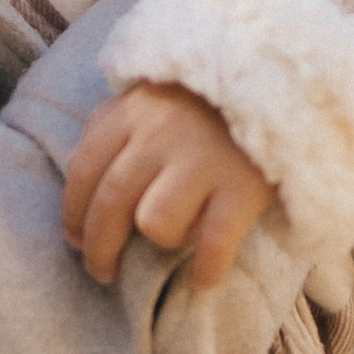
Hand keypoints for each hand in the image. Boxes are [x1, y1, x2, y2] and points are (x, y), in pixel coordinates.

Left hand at [65, 83, 274, 289]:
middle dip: (99, 248)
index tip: (76, 240)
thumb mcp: (150, 98)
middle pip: (112, 204)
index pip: (84, 170)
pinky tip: (202, 280)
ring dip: (159, 240)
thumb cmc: (206, 99)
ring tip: (172, 243)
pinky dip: (206, 268)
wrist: (279, 74)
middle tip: (102, 271)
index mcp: (131, 112)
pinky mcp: (244, 184)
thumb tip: (84, 198)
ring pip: (155, 222)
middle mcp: (159, 134)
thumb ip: (116, 131)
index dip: (74, 214)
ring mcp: (203, 158)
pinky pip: (214, 242)